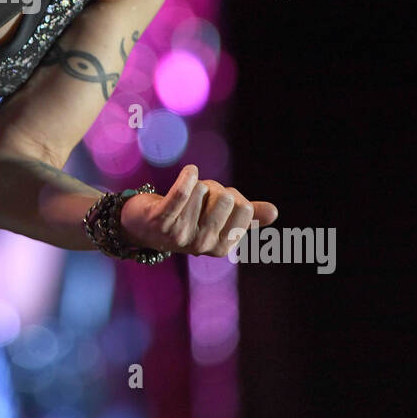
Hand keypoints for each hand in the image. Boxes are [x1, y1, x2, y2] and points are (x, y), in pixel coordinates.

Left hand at [119, 163, 277, 258]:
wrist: (141, 226)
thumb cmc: (185, 218)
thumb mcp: (217, 219)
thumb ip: (246, 215)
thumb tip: (275, 212)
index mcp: (221, 247)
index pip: (243, 208)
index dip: (232, 197)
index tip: (216, 202)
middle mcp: (202, 244)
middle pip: (225, 197)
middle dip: (214, 188)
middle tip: (198, 196)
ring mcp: (180, 234)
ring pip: (203, 190)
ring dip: (194, 184)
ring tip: (182, 196)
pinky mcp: (160, 220)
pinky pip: (181, 193)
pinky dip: (188, 177)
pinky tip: (191, 170)